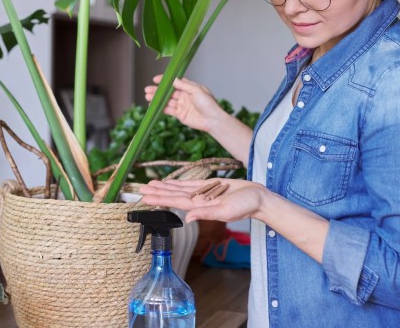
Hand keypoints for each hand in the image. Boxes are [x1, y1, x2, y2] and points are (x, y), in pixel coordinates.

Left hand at [139, 178, 265, 222]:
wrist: (258, 198)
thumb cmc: (246, 206)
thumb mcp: (227, 211)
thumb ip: (207, 214)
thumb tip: (189, 218)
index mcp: (201, 207)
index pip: (175, 202)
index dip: (160, 199)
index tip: (146, 197)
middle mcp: (199, 201)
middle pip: (173, 195)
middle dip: (157, 193)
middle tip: (141, 189)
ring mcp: (203, 194)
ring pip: (179, 189)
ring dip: (165, 187)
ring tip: (150, 184)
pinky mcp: (210, 186)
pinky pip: (190, 184)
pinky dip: (178, 183)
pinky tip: (169, 182)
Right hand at [144, 75, 222, 132]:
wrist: (213, 120)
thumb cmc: (208, 103)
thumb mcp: (196, 90)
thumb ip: (183, 85)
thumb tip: (172, 79)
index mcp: (189, 87)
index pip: (174, 82)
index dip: (165, 80)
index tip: (155, 79)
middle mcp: (184, 95)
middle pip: (168, 91)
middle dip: (157, 90)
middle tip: (147, 89)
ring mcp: (182, 105)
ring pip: (166, 100)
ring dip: (157, 99)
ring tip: (146, 96)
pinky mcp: (180, 114)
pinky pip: (168, 110)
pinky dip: (160, 107)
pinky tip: (152, 105)